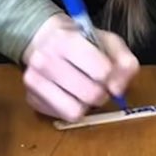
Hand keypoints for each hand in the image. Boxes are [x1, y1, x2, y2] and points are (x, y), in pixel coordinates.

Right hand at [22, 15, 139, 122]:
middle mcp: (45, 59)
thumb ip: (124, 62)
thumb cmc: (81, 41)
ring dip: (86, 105)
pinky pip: (62, 117)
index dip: (111, 75)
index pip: (102, 72)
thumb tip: (118, 90)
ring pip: (75, 111)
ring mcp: (34, 80)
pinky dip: (71, 109)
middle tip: (97, 84)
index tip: (106, 71)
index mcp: (66, 39)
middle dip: (101, 93)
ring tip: (83, 91)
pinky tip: (69, 94)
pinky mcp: (31, 98)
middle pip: (90, 95)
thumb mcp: (108, 41)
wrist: (45, 39)